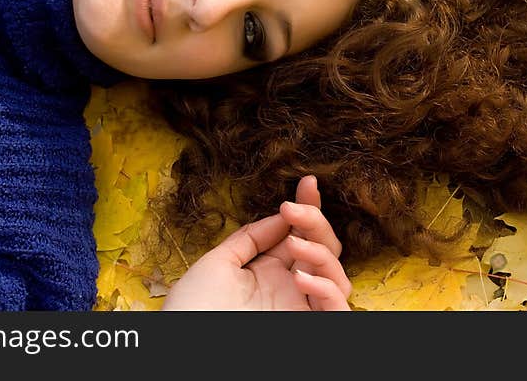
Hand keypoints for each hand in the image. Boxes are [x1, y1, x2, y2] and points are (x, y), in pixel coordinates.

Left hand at [161, 175, 351, 309]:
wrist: (187, 343)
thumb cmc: (195, 310)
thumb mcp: (217, 263)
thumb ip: (250, 238)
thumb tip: (281, 216)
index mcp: (270, 273)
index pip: (301, 235)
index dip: (309, 208)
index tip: (307, 183)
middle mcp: (291, 289)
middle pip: (325, 249)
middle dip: (314, 221)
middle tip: (292, 208)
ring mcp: (301, 309)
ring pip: (338, 276)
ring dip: (319, 252)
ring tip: (292, 244)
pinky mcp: (310, 327)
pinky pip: (338, 309)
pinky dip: (326, 289)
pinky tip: (299, 278)